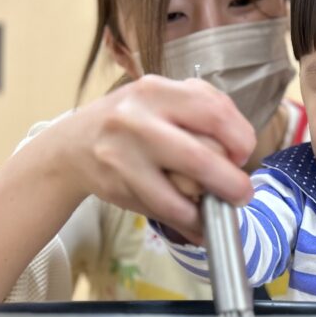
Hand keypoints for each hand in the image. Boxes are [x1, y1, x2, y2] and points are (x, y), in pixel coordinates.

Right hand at [56, 75, 255, 243]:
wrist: (72, 145)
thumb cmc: (129, 122)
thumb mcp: (160, 99)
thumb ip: (199, 110)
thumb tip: (241, 149)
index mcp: (157, 90)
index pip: (215, 112)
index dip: (240, 138)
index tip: (242, 154)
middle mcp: (138, 119)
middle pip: (203, 156)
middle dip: (232, 182)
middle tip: (242, 193)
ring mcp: (125, 154)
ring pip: (183, 191)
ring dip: (209, 208)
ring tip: (219, 210)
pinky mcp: (118, 185)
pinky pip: (165, 210)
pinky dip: (189, 223)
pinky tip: (198, 226)